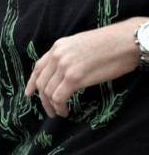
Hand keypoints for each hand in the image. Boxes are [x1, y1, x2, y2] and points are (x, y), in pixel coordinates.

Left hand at [24, 21, 139, 117]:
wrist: (125, 42)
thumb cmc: (110, 43)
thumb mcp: (80, 44)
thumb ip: (68, 56)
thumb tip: (65, 72)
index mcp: (58, 46)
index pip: (38, 67)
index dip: (32, 82)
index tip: (29, 93)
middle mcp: (57, 55)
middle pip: (41, 82)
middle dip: (43, 99)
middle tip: (49, 110)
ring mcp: (64, 66)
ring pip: (48, 91)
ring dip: (51, 106)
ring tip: (59, 113)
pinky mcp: (74, 77)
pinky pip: (59, 96)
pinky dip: (59, 106)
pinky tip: (65, 111)